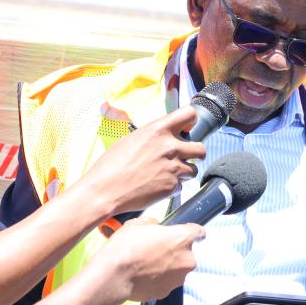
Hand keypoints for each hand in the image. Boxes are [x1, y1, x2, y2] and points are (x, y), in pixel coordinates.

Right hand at [84, 106, 205, 215]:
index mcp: (159, 130)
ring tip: (168, 174)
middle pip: (201, 148)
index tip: (187, 128)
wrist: (104, 190)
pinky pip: (181, 186)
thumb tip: (163, 136)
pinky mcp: (172, 187)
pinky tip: (157, 186)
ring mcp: (173, 168)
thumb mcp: (132, 139)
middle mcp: (170, 147)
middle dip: (194, 153)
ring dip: (184, 172)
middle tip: (184, 157)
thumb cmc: (111, 165)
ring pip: (194, 169)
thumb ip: (153, 136)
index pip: (189, 114)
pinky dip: (172, 187)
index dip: (191, 121)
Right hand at [94, 217, 204, 301]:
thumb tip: (156, 227)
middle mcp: (187, 259)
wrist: (114, 275)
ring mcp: (178, 278)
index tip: (182, 231)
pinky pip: (166, 281)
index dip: (190, 230)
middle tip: (157, 248)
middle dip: (175, 250)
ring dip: (168, 265)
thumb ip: (155, 224)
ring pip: (177, 268)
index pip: (199, 232)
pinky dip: (159, 278)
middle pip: (187, 252)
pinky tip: (144, 275)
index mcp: (184, 238)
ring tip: (148, 263)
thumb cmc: (127, 245)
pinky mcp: (166, 291)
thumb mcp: (140, 223)